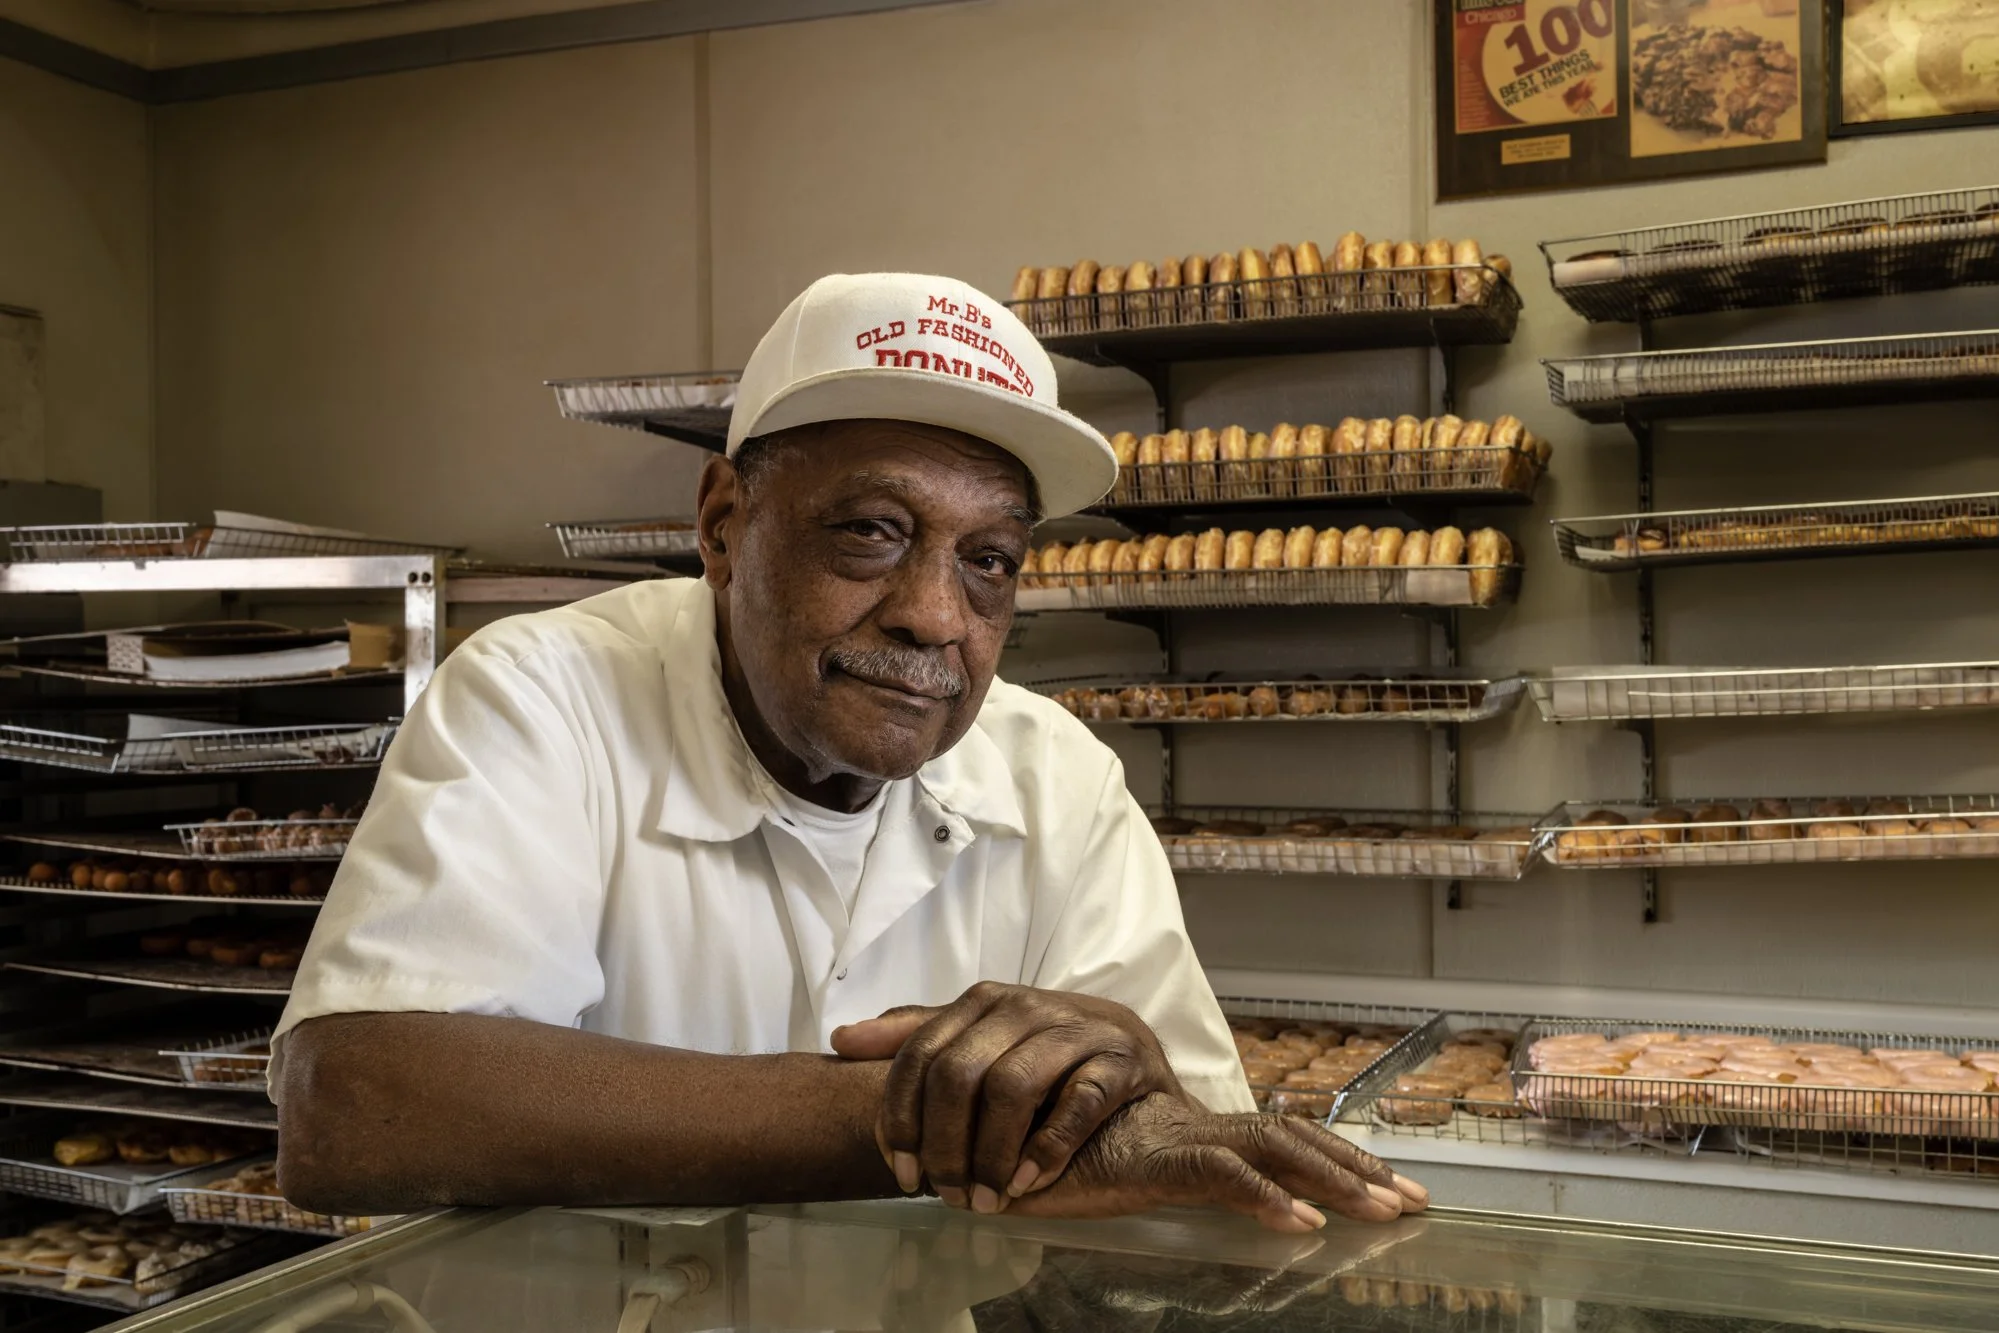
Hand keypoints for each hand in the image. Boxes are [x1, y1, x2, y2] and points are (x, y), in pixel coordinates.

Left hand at [830, 982, 1180, 1213]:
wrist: (1136, 1058)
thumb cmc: (1046, 1057)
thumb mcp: (980, 1039)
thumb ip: (918, 1038)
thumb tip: (842, 1040)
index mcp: (983, 1001)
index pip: (920, 1056)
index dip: (901, 1120)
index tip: (902, 1174)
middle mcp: (1024, 1006)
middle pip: (959, 1075)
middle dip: (944, 1146)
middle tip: (946, 1196)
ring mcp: (1075, 1029)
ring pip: (1012, 1088)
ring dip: (991, 1156)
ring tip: (984, 1200)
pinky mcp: (1120, 1058)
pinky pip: (1076, 1104)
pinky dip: (1046, 1150)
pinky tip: (1027, 1184)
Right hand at [1006, 1092, 1423, 1231]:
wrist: (989, 1128)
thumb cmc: (1042, 1151)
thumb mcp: (1112, 1168)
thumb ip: (1153, 1170)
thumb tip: (1202, 1184)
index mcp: (1192, 1133)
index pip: (1277, 1136)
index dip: (1333, 1156)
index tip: (1388, 1185)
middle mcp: (1194, 1127)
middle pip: (1293, 1138)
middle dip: (1357, 1168)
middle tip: (1419, 1201)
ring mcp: (1180, 1137)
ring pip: (1276, 1147)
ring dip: (1336, 1178)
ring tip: (1387, 1211)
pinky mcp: (1157, 1156)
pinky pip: (1224, 1174)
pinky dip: (1267, 1197)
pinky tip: (1304, 1225)